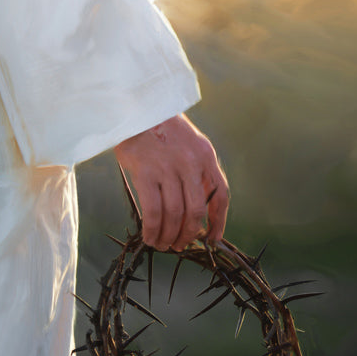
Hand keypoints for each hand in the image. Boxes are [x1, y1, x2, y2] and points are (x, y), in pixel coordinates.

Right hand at [113, 113, 228, 249]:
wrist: (136, 110)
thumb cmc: (162, 130)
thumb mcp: (191, 143)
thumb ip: (198, 170)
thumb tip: (199, 208)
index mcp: (206, 156)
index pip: (220, 194)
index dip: (218, 221)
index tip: (212, 238)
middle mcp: (190, 163)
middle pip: (196, 210)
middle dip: (189, 234)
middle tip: (181, 245)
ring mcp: (168, 168)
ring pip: (175, 214)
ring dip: (170, 236)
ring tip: (164, 245)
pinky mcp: (145, 173)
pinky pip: (153, 211)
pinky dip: (153, 230)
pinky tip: (150, 237)